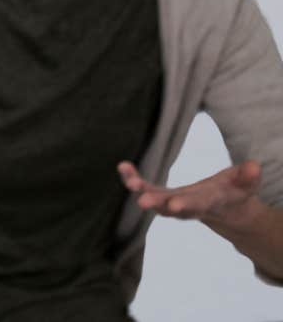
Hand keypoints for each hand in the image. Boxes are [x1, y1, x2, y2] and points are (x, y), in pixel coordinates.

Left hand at [119, 159, 262, 226]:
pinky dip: (133, 180)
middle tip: (142, 202)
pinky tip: (122, 167)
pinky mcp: (163, 196)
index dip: (187, 205)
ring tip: (128, 179)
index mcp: (210, 204)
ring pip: (154, 199)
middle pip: (171, 208)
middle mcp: (188, 206)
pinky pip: (145, 189)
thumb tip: (253, 166)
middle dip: (158, 204)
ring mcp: (173, 202)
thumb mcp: (246, 185)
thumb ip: (248, 177)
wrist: (226, 208)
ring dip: (139, 190)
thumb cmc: (236, 192)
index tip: (175, 205)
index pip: (199, 206)